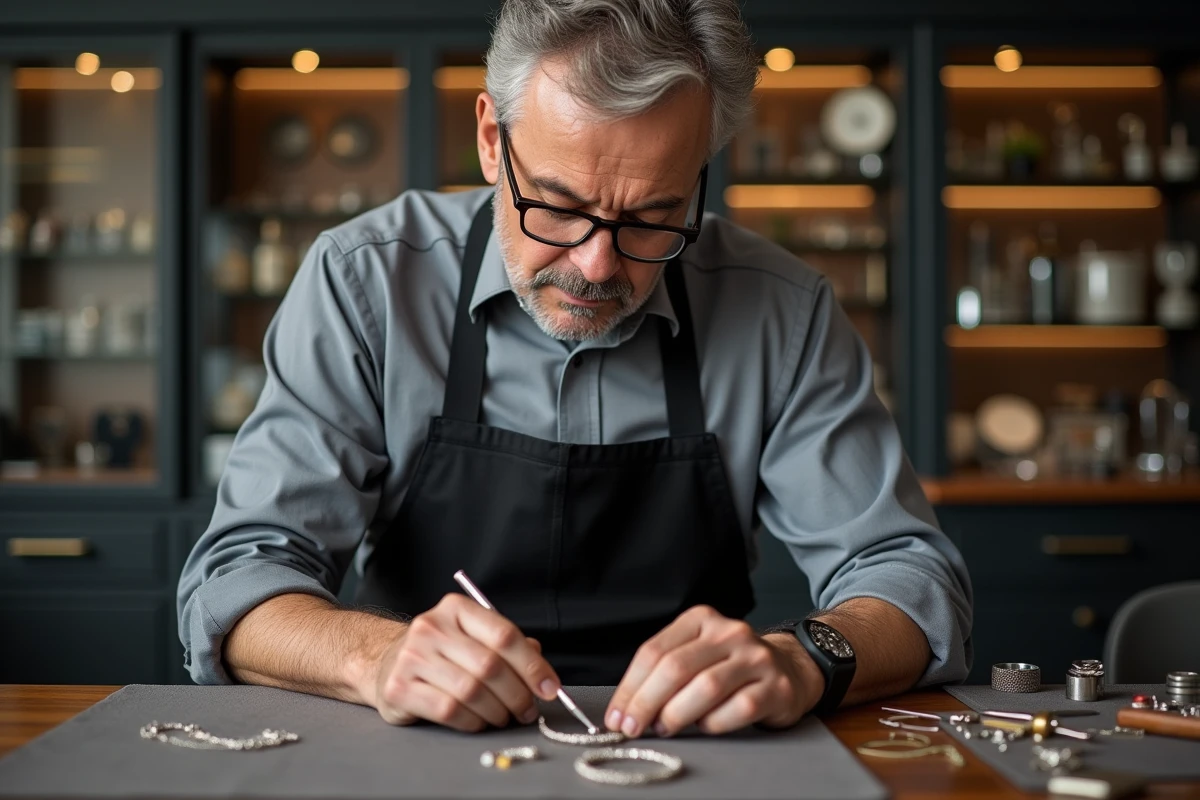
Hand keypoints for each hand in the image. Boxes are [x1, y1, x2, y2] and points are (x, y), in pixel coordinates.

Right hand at [369, 593, 561, 731]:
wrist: (385, 664)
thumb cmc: (441, 653)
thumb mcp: (472, 639)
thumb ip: (507, 648)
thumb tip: (542, 671)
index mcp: (456, 609)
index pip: (504, 635)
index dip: (532, 665)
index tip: (550, 688)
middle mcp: (431, 627)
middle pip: (490, 665)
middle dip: (518, 694)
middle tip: (528, 710)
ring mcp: (412, 657)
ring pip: (471, 691)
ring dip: (497, 711)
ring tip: (504, 717)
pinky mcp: (399, 688)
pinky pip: (449, 710)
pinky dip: (472, 721)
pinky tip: (479, 722)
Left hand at [605, 605, 823, 736]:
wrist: (788, 668)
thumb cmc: (730, 666)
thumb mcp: (696, 653)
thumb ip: (664, 671)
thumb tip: (626, 708)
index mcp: (701, 619)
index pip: (654, 651)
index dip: (630, 687)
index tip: (617, 715)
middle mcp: (729, 631)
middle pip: (676, 668)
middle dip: (646, 703)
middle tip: (632, 728)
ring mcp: (755, 657)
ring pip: (706, 687)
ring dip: (677, 715)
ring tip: (664, 728)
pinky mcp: (776, 686)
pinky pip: (738, 709)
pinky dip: (714, 723)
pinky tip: (705, 726)